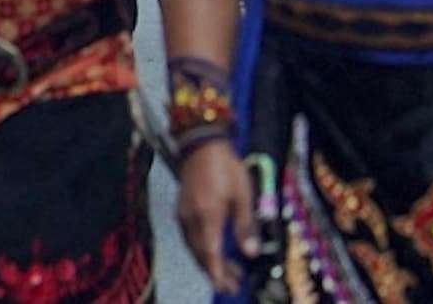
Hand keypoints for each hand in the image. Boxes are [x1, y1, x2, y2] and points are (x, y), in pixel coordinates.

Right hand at [174, 139, 258, 292]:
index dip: (217, 273)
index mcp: (208, 215)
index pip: (210, 253)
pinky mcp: (182, 210)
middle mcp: (191, 218)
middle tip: (234, 285)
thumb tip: (250, 253)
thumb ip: (245, 226)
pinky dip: (202, 250)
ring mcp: (183, 215)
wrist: (201, 145)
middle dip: (216, 273)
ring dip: (209, 263)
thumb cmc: (227, 168)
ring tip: (230, 272)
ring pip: (194, 248)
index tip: (226, 287)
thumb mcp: (243, 195)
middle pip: (201, 255)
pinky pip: (190, 238)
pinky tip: (215, 252)